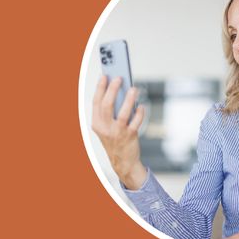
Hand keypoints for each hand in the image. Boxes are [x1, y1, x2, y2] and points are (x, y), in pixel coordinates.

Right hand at [91, 75, 146, 189]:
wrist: (123, 162)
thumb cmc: (116, 140)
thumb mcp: (107, 127)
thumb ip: (111, 112)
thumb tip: (120, 91)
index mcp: (96, 124)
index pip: (96, 103)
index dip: (100, 88)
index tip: (105, 75)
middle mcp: (104, 128)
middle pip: (107, 105)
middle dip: (112, 89)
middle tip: (119, 78)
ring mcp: (117, 133)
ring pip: (122, 113)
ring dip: (129, 99)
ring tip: (134, 88)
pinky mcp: (129, 136)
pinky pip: (136, 122)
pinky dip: (140, 112)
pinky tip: (142, 106)